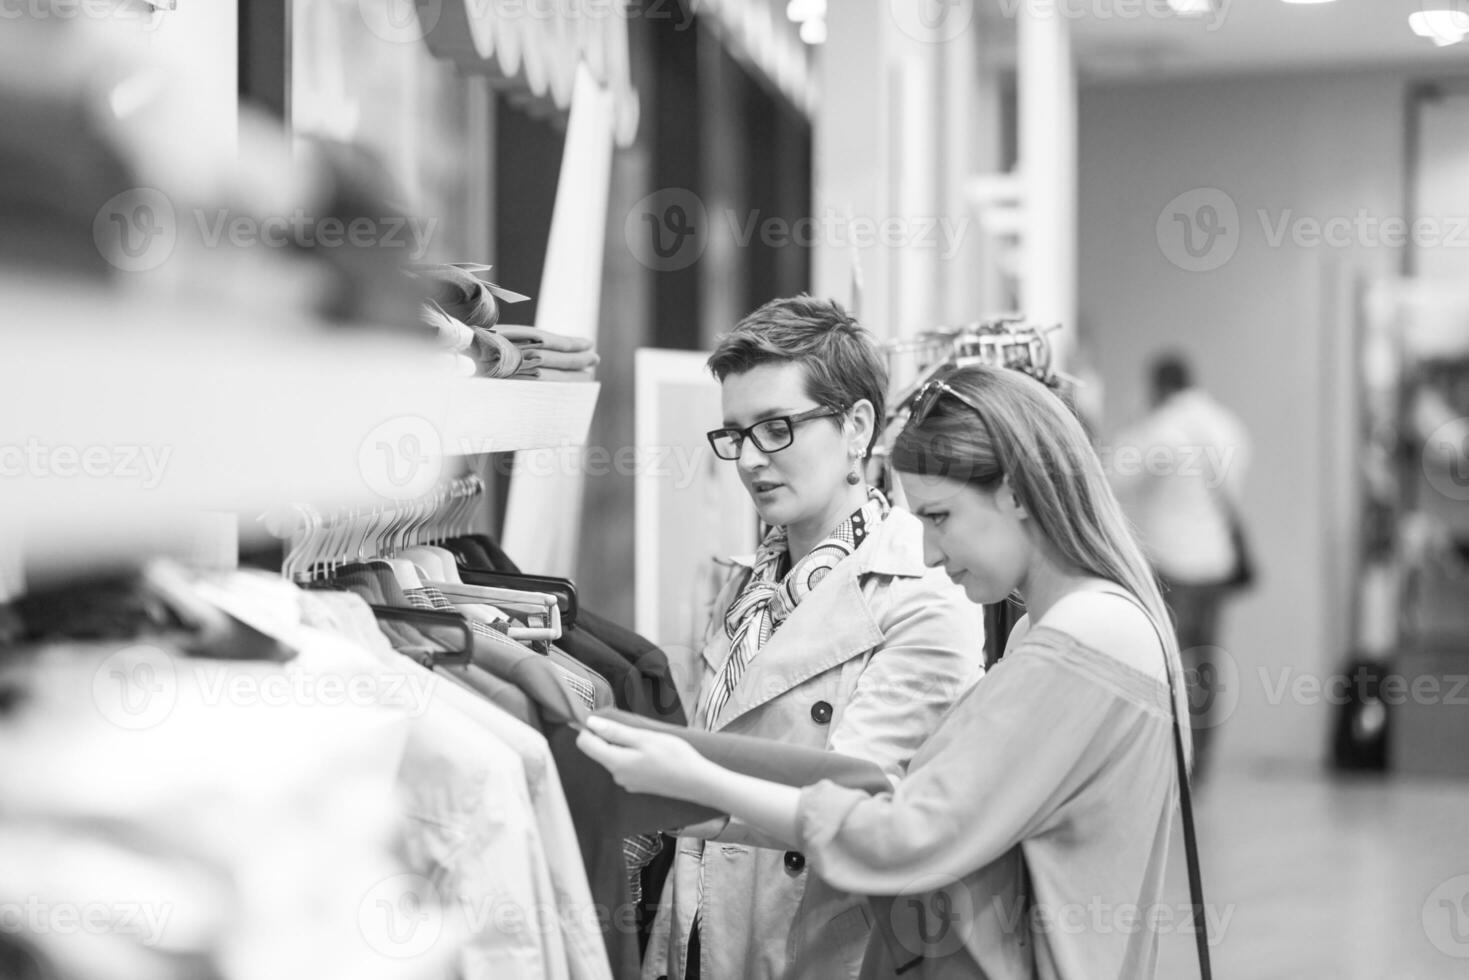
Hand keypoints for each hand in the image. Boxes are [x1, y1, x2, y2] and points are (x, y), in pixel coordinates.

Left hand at [576, 717, 711, 800]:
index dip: (590, 727)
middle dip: (610, 735)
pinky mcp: (637, 785)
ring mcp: (627, 782)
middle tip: (635, 728)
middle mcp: (616, 775)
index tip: (606, 718)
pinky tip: (652, 754)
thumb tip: (590, 722)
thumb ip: (615, 731)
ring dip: (623, 745)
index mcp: (615, 763)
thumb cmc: (673, 756)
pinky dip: (633, 755)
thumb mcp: (644, 737)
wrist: (697, 782)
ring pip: (614, 757)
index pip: (584, 743)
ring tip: (647, 740)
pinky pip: (626, 765)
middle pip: (599, 750)